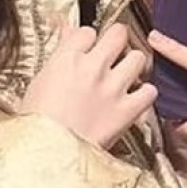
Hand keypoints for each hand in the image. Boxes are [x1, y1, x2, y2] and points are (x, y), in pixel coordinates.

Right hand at [18, 22, 157, 150]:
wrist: (49, 155)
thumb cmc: (36, 125)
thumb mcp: (38, 83)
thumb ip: (59, 56)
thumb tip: (67, 33)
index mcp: (67, 59)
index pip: (87, 32)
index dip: (89, 40)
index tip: (88, 49)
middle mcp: (93, 68)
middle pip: (118, 34)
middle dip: (117, 41)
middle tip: (114, 53)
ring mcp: (113, 88)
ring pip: (138, 58)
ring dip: (134, 64)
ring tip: (127, 75)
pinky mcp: (127, 110)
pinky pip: (149, 91)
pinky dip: (145, 94)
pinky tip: (136, 99)